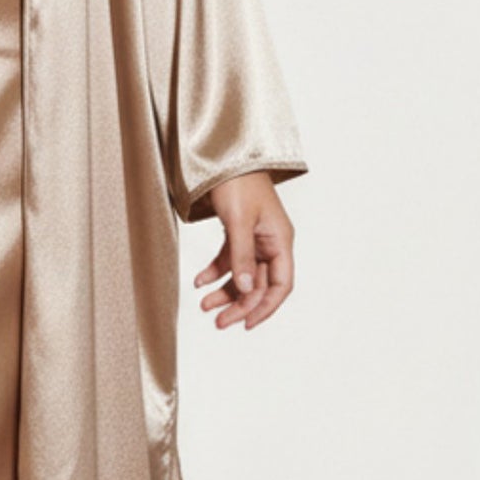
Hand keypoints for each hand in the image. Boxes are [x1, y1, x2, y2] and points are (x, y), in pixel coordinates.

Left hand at [191, 172, 294, 330]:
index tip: (246, 323)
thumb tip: (247, 288)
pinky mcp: (238, 231)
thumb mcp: (238, 221)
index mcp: (280, 240)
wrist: (222, 155)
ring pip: (243, 274)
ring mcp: (255, 237)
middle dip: (240, 304)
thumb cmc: (237, 182)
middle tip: (218, 321)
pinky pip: (230, 259)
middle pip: (260, 283)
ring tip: (205, 305)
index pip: (280, 285)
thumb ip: (242, 256)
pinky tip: (199, 281)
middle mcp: (271, 241)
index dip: (265, 307)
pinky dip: (216, 271)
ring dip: (226, 291)